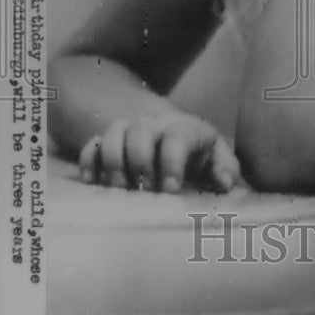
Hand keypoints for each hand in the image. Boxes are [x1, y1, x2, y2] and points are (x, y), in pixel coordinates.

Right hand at [78, 100, 240, 192]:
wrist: (173, 137)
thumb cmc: (199, 156)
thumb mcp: (217, 160)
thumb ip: (226, 170)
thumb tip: (224, 182)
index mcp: (184, 129)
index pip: (176, 136)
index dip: (172, 162)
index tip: (170, 189)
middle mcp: (154, 125)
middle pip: (140, 129)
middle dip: (140, 161)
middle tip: (145, 189)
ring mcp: (129, 132)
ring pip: (113, 131)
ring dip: (114, 162)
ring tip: (120, 188)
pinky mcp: (108, 144)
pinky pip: (92, 145)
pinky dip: (89, 163)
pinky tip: (92, 183)